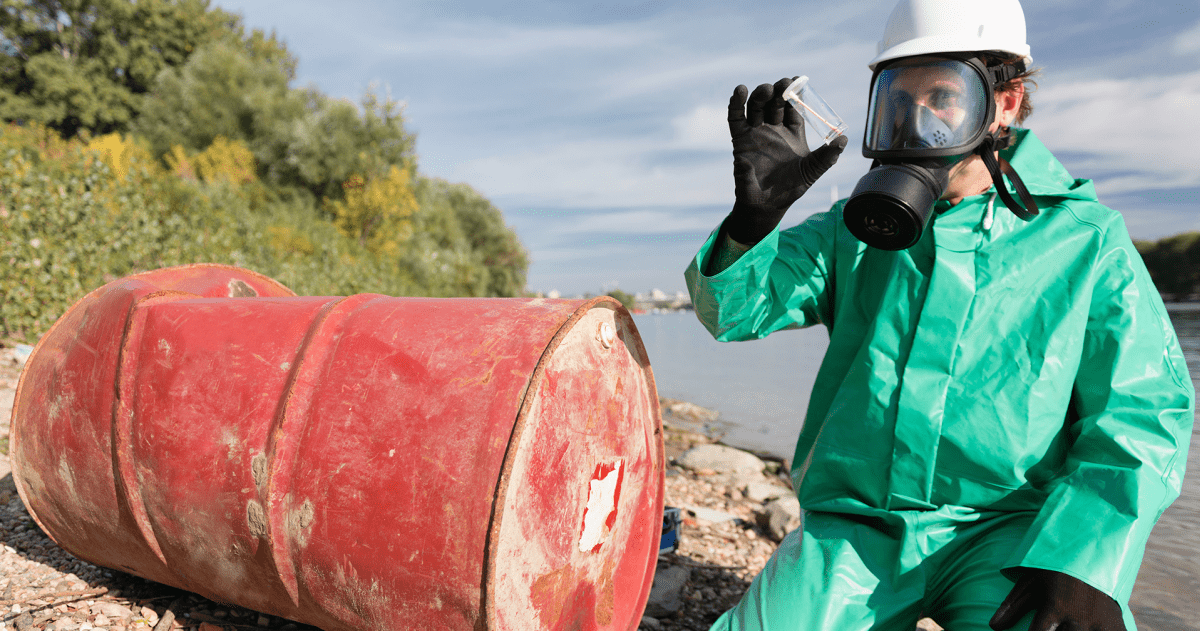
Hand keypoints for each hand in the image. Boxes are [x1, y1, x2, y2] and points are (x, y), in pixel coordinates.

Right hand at [725, 77, 846, 243]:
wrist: (767, 206)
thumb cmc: (790, 188)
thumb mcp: (813, 172)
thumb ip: (827, 156)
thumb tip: (843, 140)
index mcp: (792, 133)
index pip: (794, 107)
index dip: (796, 93)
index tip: (798, 80)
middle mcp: (773, 129)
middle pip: (774, 102)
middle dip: (778, 91)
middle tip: (782, 84)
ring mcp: (755, 133)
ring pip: (756, 106)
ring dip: (760, 94)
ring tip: (765, 90)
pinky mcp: (740, 140)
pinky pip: (735, 118)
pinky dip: (735, 104)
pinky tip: (739, 92)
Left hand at [989, 569, 1125, 630]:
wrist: (1099, 553)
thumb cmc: (1057, 569)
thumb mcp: (1033, 581)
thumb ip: (1013, 605)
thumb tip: (993, 626)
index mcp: (1055, 607)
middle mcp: (1079, 619)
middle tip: (1053, 625)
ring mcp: (1100, 626)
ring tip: (1064, 626)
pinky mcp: (1117, 629)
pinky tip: (1088, 629)